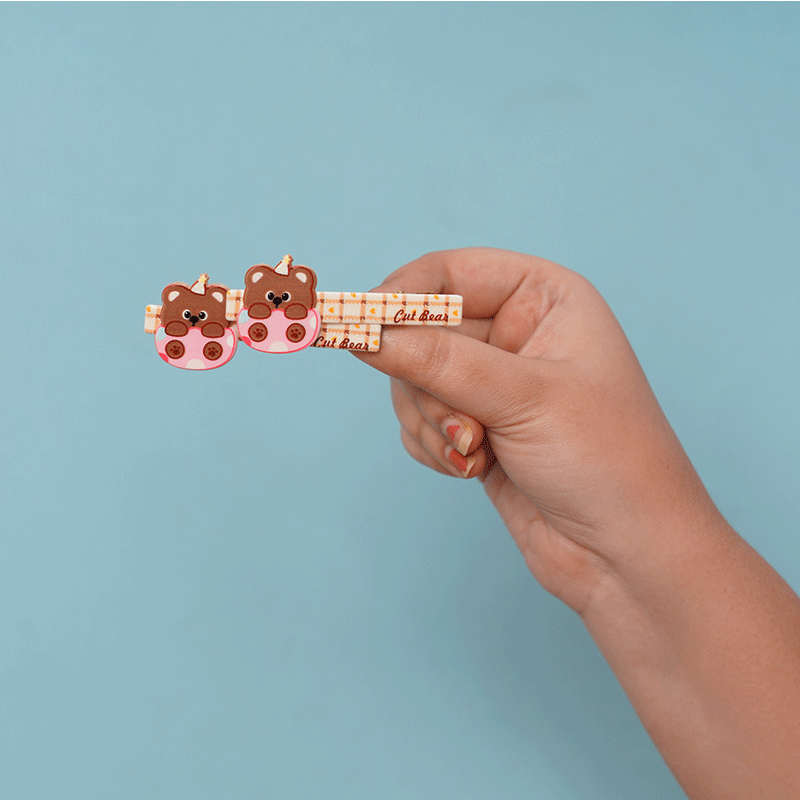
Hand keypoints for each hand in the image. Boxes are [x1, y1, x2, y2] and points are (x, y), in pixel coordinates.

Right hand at [355, 248, 722, 612]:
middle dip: (429, 384)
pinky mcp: (477, 430)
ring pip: (415, 382)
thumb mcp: (522, 397)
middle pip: (422, 332)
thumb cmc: (607, 459)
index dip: (401, 297)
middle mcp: (516, 335)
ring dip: (432, 422)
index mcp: (544, 299)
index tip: (361, 327)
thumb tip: (365, 332)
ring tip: (474, 453)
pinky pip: (421, 422)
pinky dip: (433, 446)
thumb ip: (438, 360)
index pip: (450, 273)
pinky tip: (473, 469)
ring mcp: (494, 386)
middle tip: (460, 425)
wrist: (627, 555)